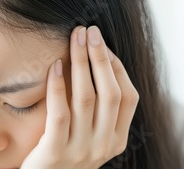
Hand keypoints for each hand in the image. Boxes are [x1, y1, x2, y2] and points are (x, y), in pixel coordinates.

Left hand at [20, 25, 139, 168]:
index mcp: (117, 139)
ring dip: (81, 62)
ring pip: (86, 98)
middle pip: (110, 92)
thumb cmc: (63, 152)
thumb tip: (98, 62)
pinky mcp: (56, 152)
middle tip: (90, 30)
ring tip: (74, 38)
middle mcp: (105, 145)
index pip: (128, 97)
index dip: (116, 67)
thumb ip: (97, 111)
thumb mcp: (89, 136)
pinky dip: (58, 86)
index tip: (102, 43)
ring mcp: (82, 150)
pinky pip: (60, 112)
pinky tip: (54, 65)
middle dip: (100, 57)